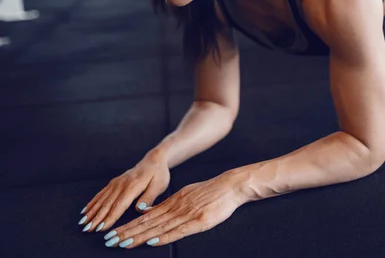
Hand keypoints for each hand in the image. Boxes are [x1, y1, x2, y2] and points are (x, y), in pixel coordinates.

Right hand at [78, 150, 169, 233]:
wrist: (154, 160)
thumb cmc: (158, 174)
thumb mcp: (159, 185)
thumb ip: (149, 197)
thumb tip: (139, 209)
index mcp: (132, 186)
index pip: (119, 205)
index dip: (109, 217)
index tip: (100, 228)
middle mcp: (121, 184)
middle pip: (107, 204)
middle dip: (96, 218)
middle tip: (87, 229)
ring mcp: (116, 183)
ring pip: (101, 199)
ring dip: (91, 211)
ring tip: (83, 223)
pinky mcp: (114, 182)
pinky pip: (101, 194)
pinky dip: (92, 203)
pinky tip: (85, 211)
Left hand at [103, 172, 243, 248]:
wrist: (230, 186)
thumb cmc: (211, 192)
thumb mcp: (186, 194)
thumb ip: (168, 204)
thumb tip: (149, 212)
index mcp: (172, 202)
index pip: (145, 217)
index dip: (127, 226)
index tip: (112, 234)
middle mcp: (175, 208)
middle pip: (146, 223)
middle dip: (126, 233)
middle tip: (109, 241)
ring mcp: (186, 215)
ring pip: (158, 228)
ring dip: (138, 237)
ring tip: (122, 244)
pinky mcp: (198, 222)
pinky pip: (178, 231)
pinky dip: (163, 237)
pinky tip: (151, 242)